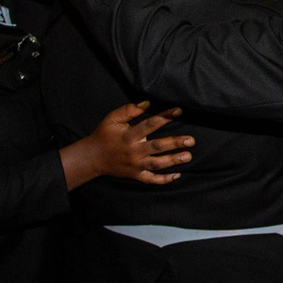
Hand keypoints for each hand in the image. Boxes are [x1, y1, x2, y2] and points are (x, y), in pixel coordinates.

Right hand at [60, 101, 193, 189]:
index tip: (179, 111)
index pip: (150, 125)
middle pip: (157, 146)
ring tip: (188, 156)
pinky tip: (177, 176)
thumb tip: (147, 103)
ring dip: (173, 161)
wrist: (91, 158)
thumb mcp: (112, 119)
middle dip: (175, 143)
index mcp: (129, 136)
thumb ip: (129, 110)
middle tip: (191, 140)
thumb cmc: (103, 135)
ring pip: (157, 164)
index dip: (165, 117)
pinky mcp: (135, 175)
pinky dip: (164, 180)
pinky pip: (151, 179)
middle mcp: (133, 151)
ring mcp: (135, 165)